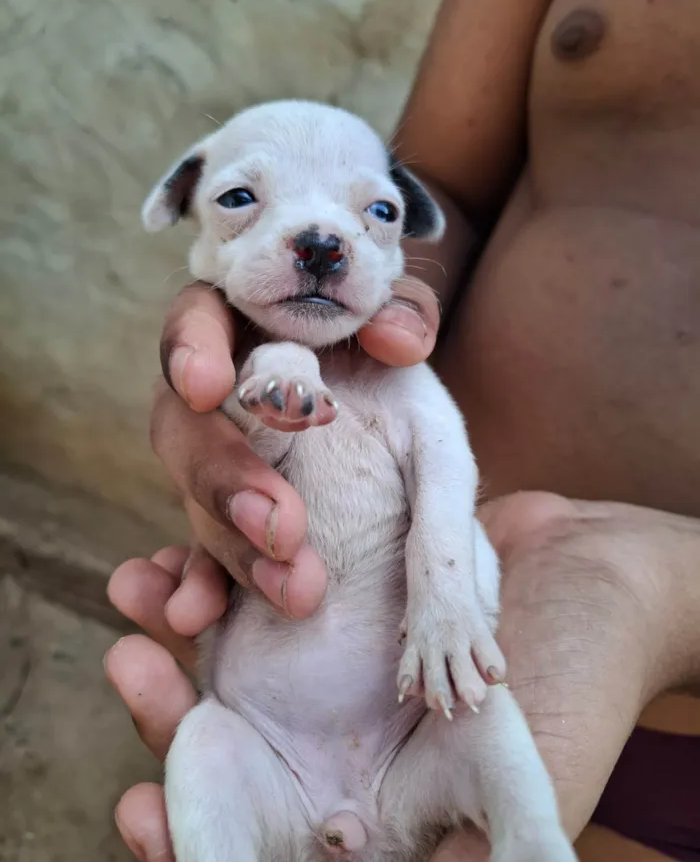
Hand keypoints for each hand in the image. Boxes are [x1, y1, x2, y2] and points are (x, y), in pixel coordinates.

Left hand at [105, 491, 698, 860]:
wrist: (597, 572)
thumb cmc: (582, 672)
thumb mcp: (531, 769)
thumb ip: (476, 839)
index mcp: (377, 797)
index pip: (262, 833)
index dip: (196, 833)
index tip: (142, 809)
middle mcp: (339, 731)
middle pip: (225, 743)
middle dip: (168, 709)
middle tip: (133, 662)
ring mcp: (333, 656)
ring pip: (227, 659)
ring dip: (177, 630)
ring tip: (139, 588)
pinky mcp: (333, 593)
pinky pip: (259, 588)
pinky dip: (217, 573)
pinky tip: (184, 555)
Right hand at [152, 278, 439, 626]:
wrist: (394, 419)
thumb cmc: (389, 357)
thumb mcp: (404, 330)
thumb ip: (404, 316)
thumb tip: (399, 342)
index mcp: (245, 327)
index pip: (198, 323)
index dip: (190, 350)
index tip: (208, 388)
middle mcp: (214, 399)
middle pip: (183, 428)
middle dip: (224, 478)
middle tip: (280, 523)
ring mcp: (215, 469)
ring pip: (200, 506)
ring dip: (241, 551)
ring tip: (301, 592)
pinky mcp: (226, 529)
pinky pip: (199, 562)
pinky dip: (197, 589)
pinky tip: (198, 616)